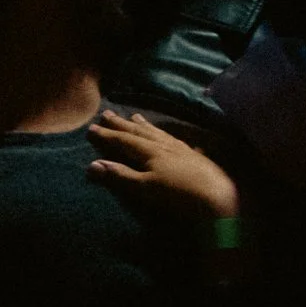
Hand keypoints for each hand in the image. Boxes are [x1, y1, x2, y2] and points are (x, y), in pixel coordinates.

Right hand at [89, 110, 238, 220]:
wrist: (215, 193)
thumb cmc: (176, 193)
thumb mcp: (144, 187)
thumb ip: (120, 175)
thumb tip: (92, 165)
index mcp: (149, 151)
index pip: (123, 140)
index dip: (107, 135)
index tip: (91, 128)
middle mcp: (163, 144)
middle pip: (138, 131)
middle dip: (121, 124)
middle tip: (107, 113)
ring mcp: (179, 147)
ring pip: (156, 132)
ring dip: (142, 125)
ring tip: (134, 116)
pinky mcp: (191, 154)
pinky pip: (171, 137)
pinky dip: (163, 133)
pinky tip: (167, 135)